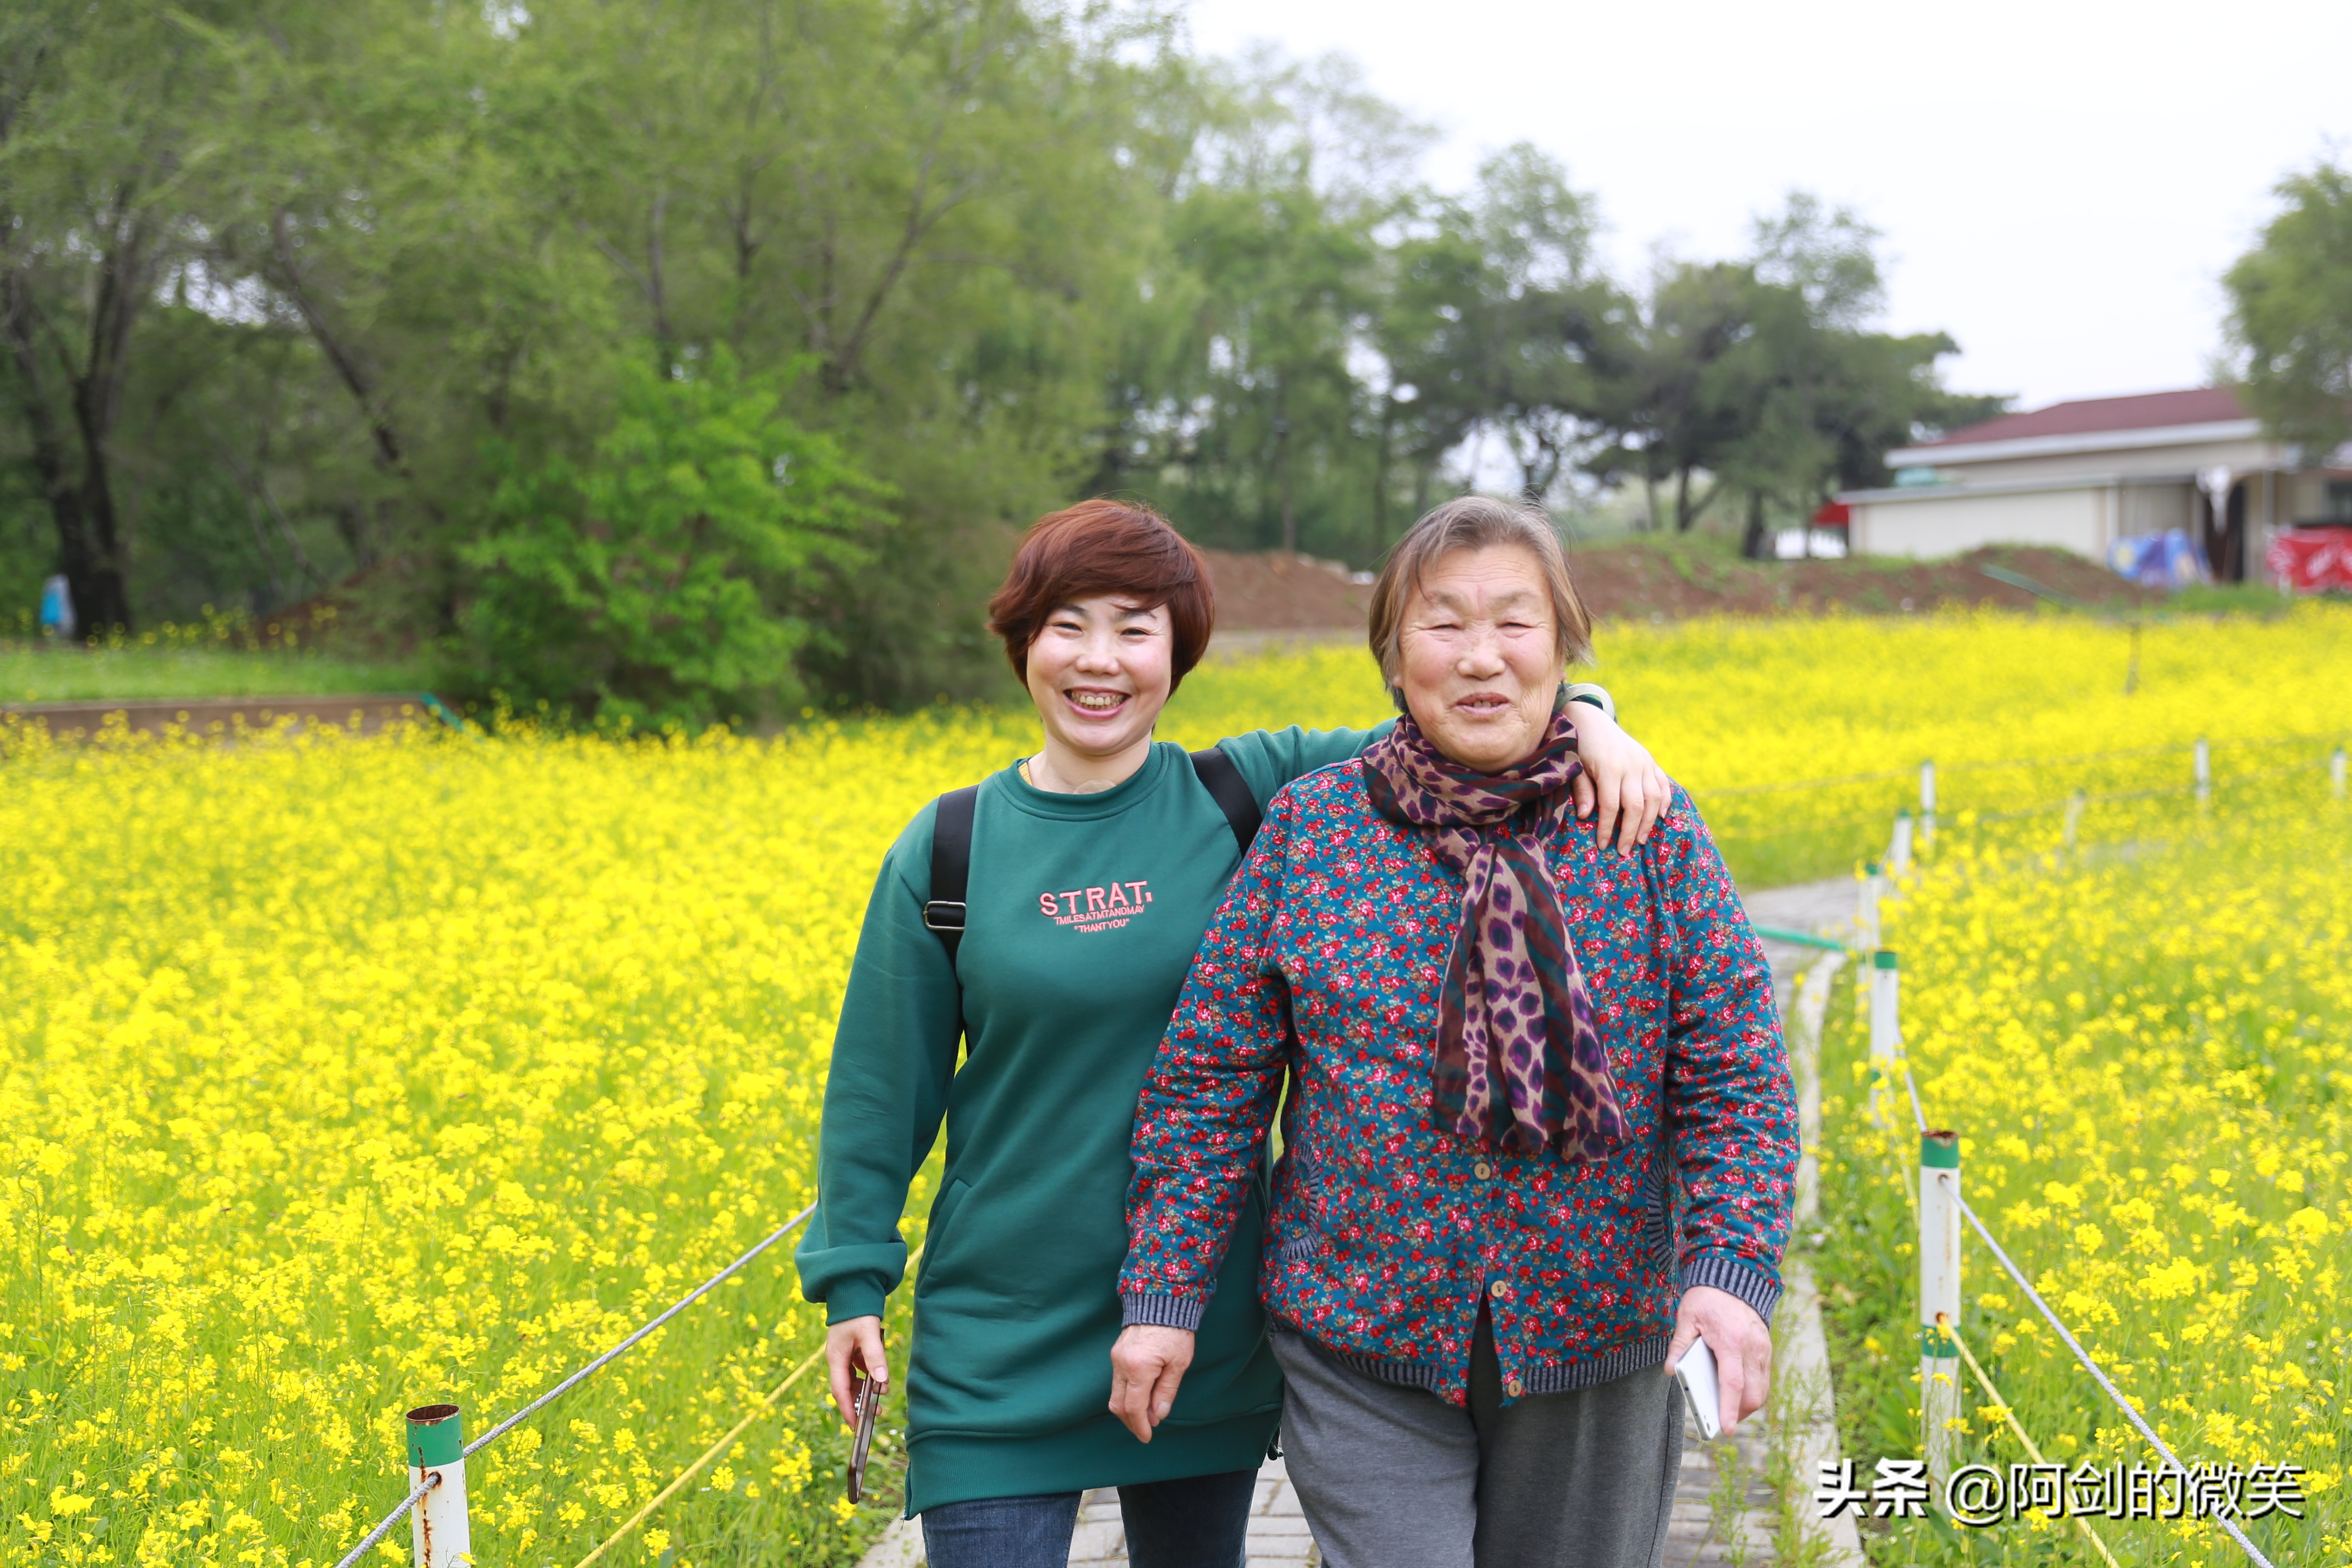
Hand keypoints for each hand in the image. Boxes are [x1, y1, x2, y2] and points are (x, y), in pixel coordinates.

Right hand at [826, 1315, 888, 1428]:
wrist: (854, 1291)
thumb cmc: (858, 1312)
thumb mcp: (868, 1334)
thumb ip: (875, 1356)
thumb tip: (881, 1381)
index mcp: (836, 1358)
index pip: (839, 1391)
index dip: (847, 1409)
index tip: (856, 1425)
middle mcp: (837, 1360)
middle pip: (845, 1389)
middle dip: (858, 1403)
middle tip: (874, 1414)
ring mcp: (843, 1356)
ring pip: (853, 1380)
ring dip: (865, 1390)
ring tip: (882, 1396)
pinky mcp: (851, 1351)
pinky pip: (859, 1369)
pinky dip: (869, 1376)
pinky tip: (880, 1379)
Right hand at [1107, 1324, 1195, 1442]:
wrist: (1160, 1300)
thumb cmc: (1175, 1331)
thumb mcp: (1178, 1363)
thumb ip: (1167, 1391)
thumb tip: (1158, 1415)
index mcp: (1139, 1368)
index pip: (1134, 1407)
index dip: (1139, 1426)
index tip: (1146, 1437)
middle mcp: (1122, 1364)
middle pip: (1118, 1404)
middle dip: (1130, 1421)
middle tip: (1144, 1430)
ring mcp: (1116, 1358)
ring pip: (1115, 1393)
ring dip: (1127, 1408)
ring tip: (1145, 1415)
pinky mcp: (1116, 1353)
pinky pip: (1117, 1381)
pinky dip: (1126, 1394)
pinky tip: (1140, 1397)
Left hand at [1566, 706, 1670, 856]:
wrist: (1591, 719)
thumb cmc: (1578, 746)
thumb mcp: (1575, 766)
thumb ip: (1582, 790)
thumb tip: (1586, 816)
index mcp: (1610, 768)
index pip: (1611, 806)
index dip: (1607, 828)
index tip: (1603, 845)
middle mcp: (1631, 766)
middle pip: (1636, 806)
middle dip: (1630, 831)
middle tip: (1624, 851)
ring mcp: (1644, 762)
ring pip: (1653, 797)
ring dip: (1649, 822)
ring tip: (1640, 840)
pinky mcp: (1650, 760)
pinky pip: (1663, 783)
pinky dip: (1665, 800)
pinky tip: (1661, 816)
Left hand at [1667, 1285, 1771, 1434]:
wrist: (1733, 1276)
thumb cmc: (1707, 1298)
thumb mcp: (1686, 1318)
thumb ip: (1679, 1345)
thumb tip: (1671, 1371)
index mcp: (1731, 1340)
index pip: (1732, 1383)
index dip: (1728, 1409)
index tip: (1726, 1429)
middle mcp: (1752, 1348)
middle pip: (1752, 1394)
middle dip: (1738, 1413)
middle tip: (1720, 1421)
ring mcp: (1763, 1349)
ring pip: (1761, 1390)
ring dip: (1746, 1405)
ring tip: (1727, 1410)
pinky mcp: (1766, 1349)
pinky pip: (1763, 1379)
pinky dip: (1752, 1391)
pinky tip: (1736, 1392)